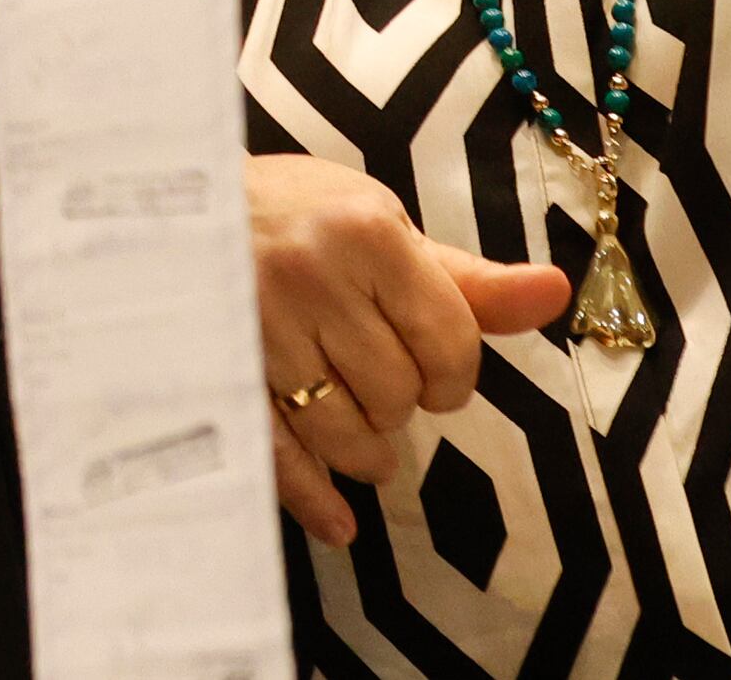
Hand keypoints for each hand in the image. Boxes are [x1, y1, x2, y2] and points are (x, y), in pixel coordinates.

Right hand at [247, 153, 573, 546]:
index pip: (449, 343)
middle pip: (397, 393)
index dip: (453, 373)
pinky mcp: (220, 369)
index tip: (436, 372)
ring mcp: (257, 326)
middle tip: (376, 381)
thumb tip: (556, 292)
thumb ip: (465, 278)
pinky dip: (312, 499)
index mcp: (365, 233)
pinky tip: (338, 526)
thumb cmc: (292, 215)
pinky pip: (277, 451)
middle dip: (399, 402)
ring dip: (364, 448)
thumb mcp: (378, 225)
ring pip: (345, 432)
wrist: (173, 204)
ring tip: (357, 428)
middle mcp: (311, 276)